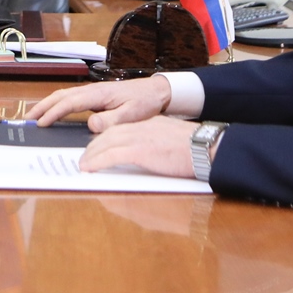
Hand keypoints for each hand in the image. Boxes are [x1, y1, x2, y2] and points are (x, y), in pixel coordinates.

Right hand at [22, 76, 172, 131]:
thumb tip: (91, 125)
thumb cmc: (144, 101)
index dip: (53, 112)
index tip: (41, 123)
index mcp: (98, 93)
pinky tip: (54, 113)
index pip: (69, 103)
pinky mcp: (94, 97)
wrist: (155, 91)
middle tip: (27, 118)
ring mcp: (92, 93)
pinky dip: (57, 104)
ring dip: (47, 104)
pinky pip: (71, 99)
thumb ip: (112, 120)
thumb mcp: (132, 114)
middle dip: (42, 106)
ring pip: (64, 96)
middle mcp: (92, 90)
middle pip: (60, 96)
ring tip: (34, 116)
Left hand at [78, 115, 198, 178]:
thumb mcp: (170, 144)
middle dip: (93, 146)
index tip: (96, 148)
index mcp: (149, 125)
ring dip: (91, 154)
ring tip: (83, 164)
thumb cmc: (196, 150)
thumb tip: (143, 156)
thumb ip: (153, 148)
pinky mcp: (141, 150)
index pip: (120, 129)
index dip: (105, 139)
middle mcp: (141, 127)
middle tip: (84, 157)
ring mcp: (140, 137)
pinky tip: (89, 168)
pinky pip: (112, 155)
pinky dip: (97, 161)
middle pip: (109, 134)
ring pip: (106, 143)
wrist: (208, 148)